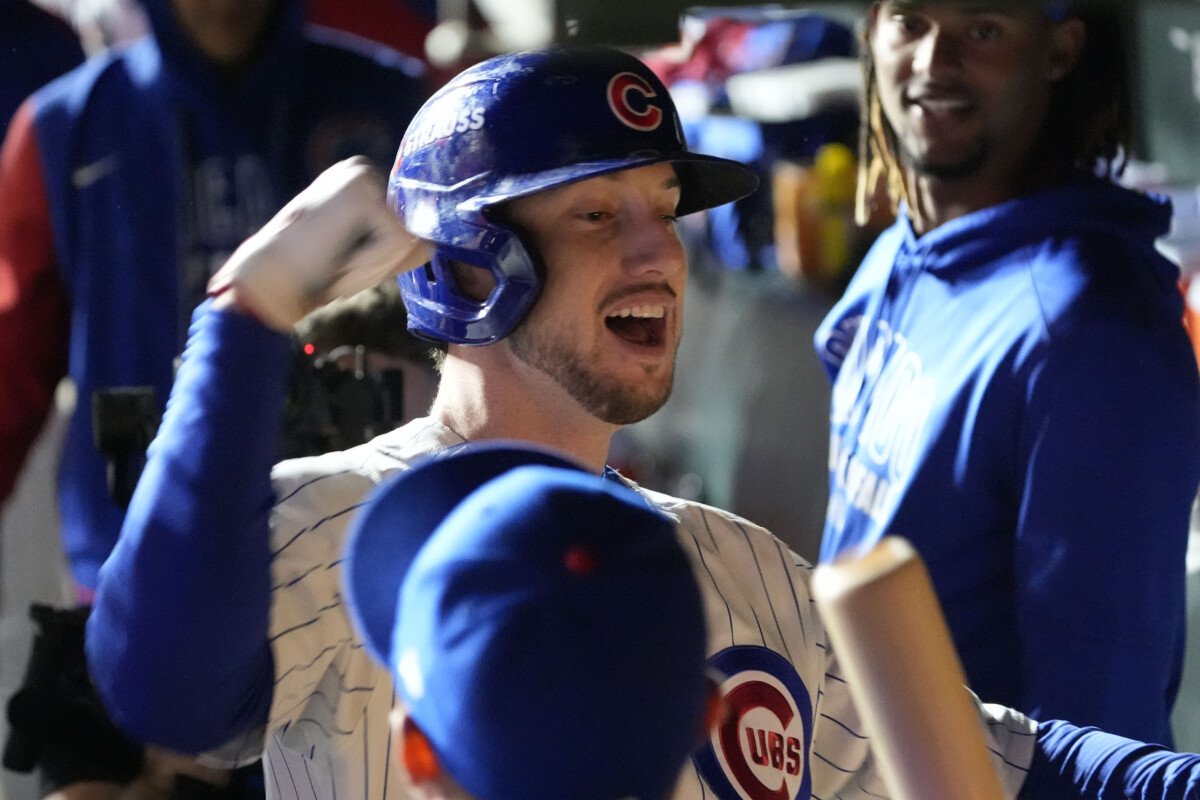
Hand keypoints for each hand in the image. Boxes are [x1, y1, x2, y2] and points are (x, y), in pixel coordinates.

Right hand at [207, 157, 431, 331]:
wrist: (267, 280)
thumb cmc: (311, 273)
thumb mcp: (365, 257)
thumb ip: (398, 247)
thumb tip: (433, 242)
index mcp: (361, 182)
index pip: (407, 226)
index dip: (382, 260)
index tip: (341, 265)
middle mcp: (362, 170)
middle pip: (413, 233)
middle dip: (381, 263)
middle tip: (337, 264)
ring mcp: (362, 179)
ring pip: (408, 240)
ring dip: (375, 266)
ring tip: (336, 262)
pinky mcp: (364, 197)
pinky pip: (398, 245)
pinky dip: (371, 263)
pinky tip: (338, 258)